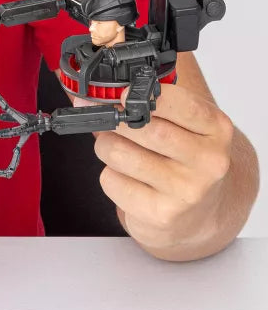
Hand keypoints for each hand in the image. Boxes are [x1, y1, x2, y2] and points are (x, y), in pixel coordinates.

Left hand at [89, 83, 234, 255]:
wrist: (197, 214)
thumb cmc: (180, 159)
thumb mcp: (181, 126)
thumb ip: (149, 105)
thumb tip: (92, 96)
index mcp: (216, 130)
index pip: (182, 104)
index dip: (145, 97)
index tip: (123, 95)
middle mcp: (208, 161)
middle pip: (145, 128)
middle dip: (115, 120)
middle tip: (106, 119)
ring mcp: (187, 191)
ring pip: (120, 152)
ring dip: (106, 146)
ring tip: (118, 150)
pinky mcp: (162, 214)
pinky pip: (112, 181)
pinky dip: (110, 175)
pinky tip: (128, 180)